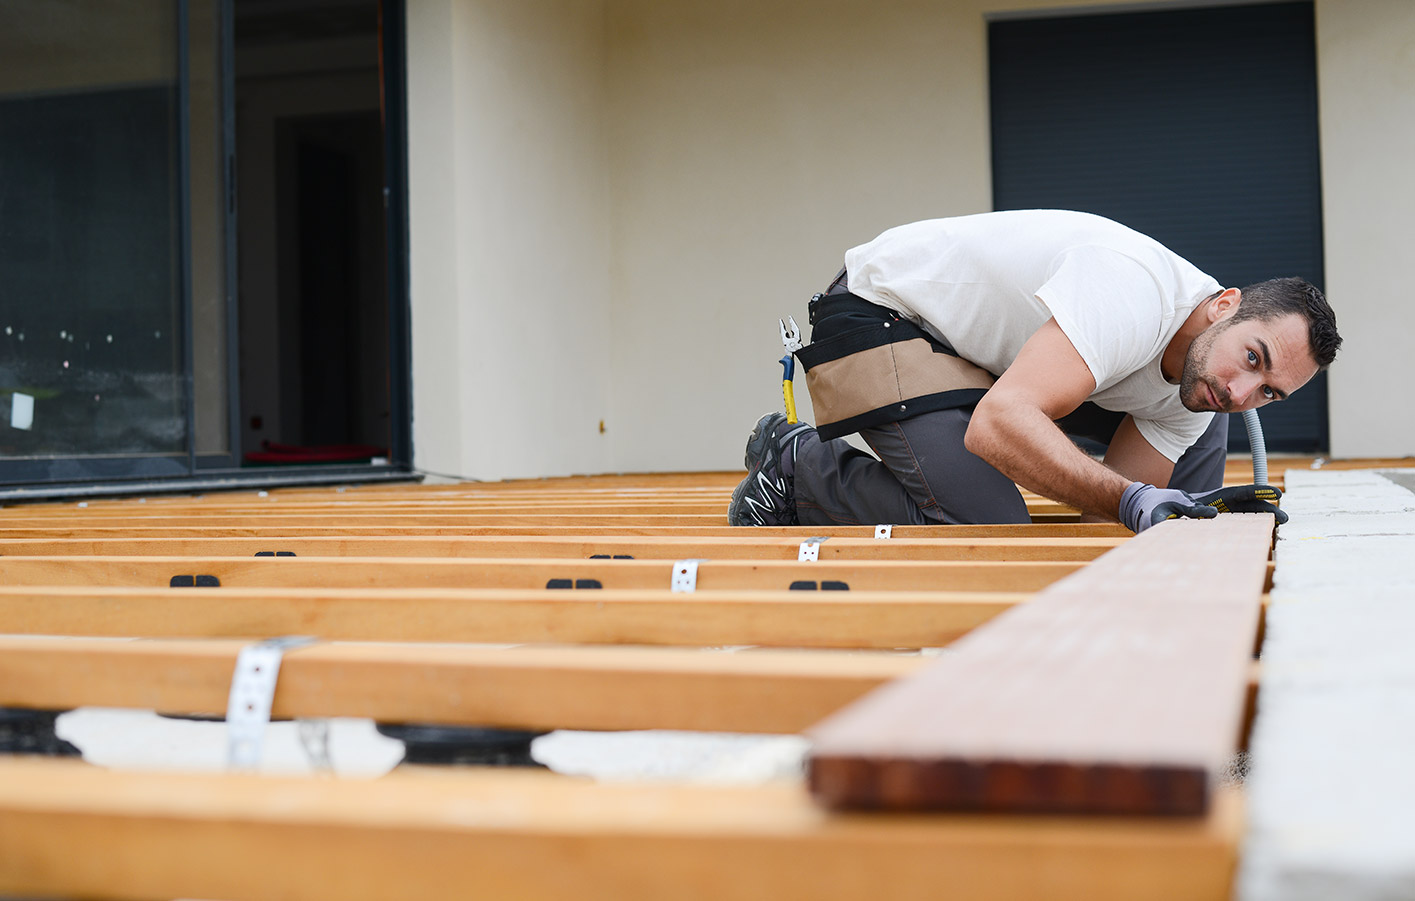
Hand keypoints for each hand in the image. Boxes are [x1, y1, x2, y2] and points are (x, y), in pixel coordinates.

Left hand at [1118, 482, 1286, 532]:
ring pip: (1242, 517)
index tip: (1275, 494)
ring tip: (1279, 528)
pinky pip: (1232, 529)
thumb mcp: (1165, 511)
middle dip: (1265, 510)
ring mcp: (1214, 517)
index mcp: (1206, 499)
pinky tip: (1261, 538)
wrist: (1145, 511)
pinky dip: (1247, 532)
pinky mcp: (1211, 529)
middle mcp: (1214, 506)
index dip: (1256, 493)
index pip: (1235, 494)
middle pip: (1245, 505)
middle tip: (1285, 518)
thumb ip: (1186, 511)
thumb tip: (1212, 515)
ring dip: (1260, 522)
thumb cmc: (1153, 509)